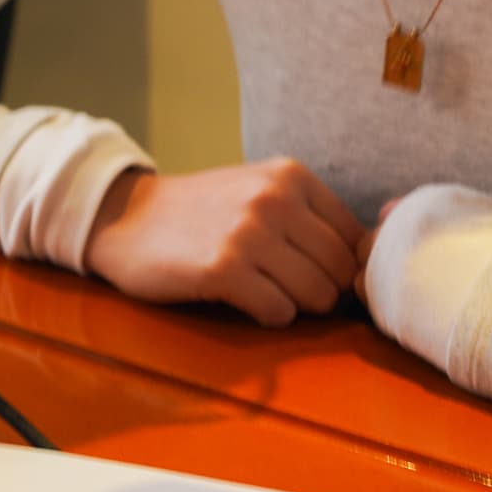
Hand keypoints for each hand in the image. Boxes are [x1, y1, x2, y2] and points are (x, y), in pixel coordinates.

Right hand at [83, 160, 362, 324]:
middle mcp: (275, 199)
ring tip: (262, 290)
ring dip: (294, 304)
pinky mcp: (224, 270)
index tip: (313, 273)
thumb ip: (310, 217)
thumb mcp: (259, 190)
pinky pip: (279, 313)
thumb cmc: (200, 212)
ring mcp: (249, 233)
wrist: (126, 218)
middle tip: (285, 287)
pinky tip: (242, 298)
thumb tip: (365, 265)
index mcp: (291, 176)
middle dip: (320, 290)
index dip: (341, 266)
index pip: (354, 238)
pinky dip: (267, 316)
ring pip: (316, 296)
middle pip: (339, 271)